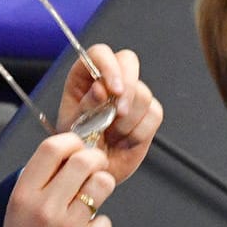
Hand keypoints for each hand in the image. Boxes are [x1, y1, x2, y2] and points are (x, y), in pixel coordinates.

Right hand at [0, 133, 113, 226]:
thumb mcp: (17, 211)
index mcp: (24, 196)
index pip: (52, 148)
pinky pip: (105, 221)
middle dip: (95, 161)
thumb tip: (71, 155)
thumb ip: (40, 183)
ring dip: (101, 190)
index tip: (77, 148)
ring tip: (89, 204)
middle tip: (94, 171)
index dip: (71, 142)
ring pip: (102, 185)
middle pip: (85, 160)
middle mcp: (45, 208)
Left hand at [57, 44, 160, 187]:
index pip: (100, 53)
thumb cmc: (76, 148)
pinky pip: (154, 113)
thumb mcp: (72, 127)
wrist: (91, 172)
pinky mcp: (148, 113)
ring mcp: (130, 95)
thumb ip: (85, 106)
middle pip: (128, 61)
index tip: (112, 90)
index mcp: (84, 77)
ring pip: (143, 92)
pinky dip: (139, 131)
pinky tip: (124, 141)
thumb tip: (101, 89)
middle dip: (127, 88)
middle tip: (119, 114)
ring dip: (127, 120)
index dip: (109, 66)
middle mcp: (109, 80)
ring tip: (112, 136)